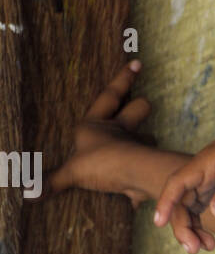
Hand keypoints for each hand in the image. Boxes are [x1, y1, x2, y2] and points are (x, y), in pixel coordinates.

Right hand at [45, 60, 155, 207]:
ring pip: (148, 136)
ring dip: (146, 140)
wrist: (128, 175)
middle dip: (141, 105)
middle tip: (145, 102)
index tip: (137, 63)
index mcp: (98, 124)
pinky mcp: (146, 163)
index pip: (111, 94)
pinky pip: (146, 167)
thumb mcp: (71, 171)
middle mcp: (120, 130)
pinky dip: (143, 175)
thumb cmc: (99, 161)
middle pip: (138, 109)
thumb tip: (27, 191)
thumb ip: (53, 181)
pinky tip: (138, 187)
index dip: (123, 78)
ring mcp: (136, 144)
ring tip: (141, 146)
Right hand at [152, 122, 214, 252]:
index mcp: (204, 164)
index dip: (165, 202)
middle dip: (182, 226)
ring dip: (191, 229)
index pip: (177, 183)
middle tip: (194, 249)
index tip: (158, 223)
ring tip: (206, 247)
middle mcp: (201, 173)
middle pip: (180, 201)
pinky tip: (209, 241)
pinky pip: (200, 210)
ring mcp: (206, 182)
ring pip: (188, 209)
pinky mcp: (214, 190)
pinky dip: (201, 226)